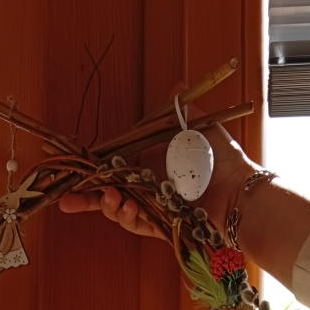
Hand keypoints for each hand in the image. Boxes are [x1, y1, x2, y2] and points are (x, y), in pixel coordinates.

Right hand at [58, 107, 257, 238]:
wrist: (241, 188)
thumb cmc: (223, 158)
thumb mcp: (200, 127)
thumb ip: (181, 111)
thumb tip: (175, 85)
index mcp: (150, 163)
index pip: (112, 167)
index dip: (91, 172)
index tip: (71, 173)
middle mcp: (148, 186)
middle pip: (109, 193)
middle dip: (87, 198)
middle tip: (67, 199)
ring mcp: (155, 207)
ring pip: (121, 210)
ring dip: (110, 206)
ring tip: (110, 199)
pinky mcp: (165, 225)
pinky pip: (141, 225)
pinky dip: (130, 218)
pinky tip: (125, 208)